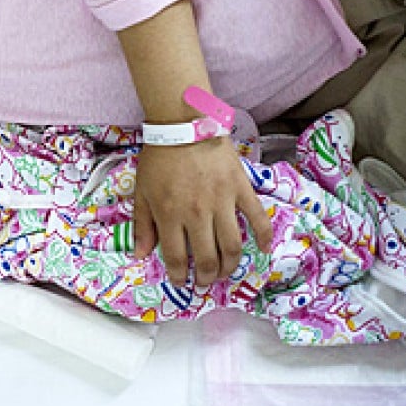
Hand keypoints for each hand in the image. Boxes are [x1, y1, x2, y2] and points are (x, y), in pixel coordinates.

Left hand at [132, 137, 271, 286]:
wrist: (184, 124)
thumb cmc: (159, 158)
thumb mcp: (142, 191)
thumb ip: (142, 225)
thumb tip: (141, 255)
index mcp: (170, 214)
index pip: (176, 257)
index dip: (179, 275)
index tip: (182, 282)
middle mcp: (197, 213)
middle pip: (207, 258)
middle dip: (207, 277)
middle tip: (206, 281)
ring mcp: (222, 202)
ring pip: (232, 246)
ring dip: (230, 266)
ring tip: (225, 272)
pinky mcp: (240, 189)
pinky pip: (257, 217)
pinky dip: (264, 236)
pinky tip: (264, 249)